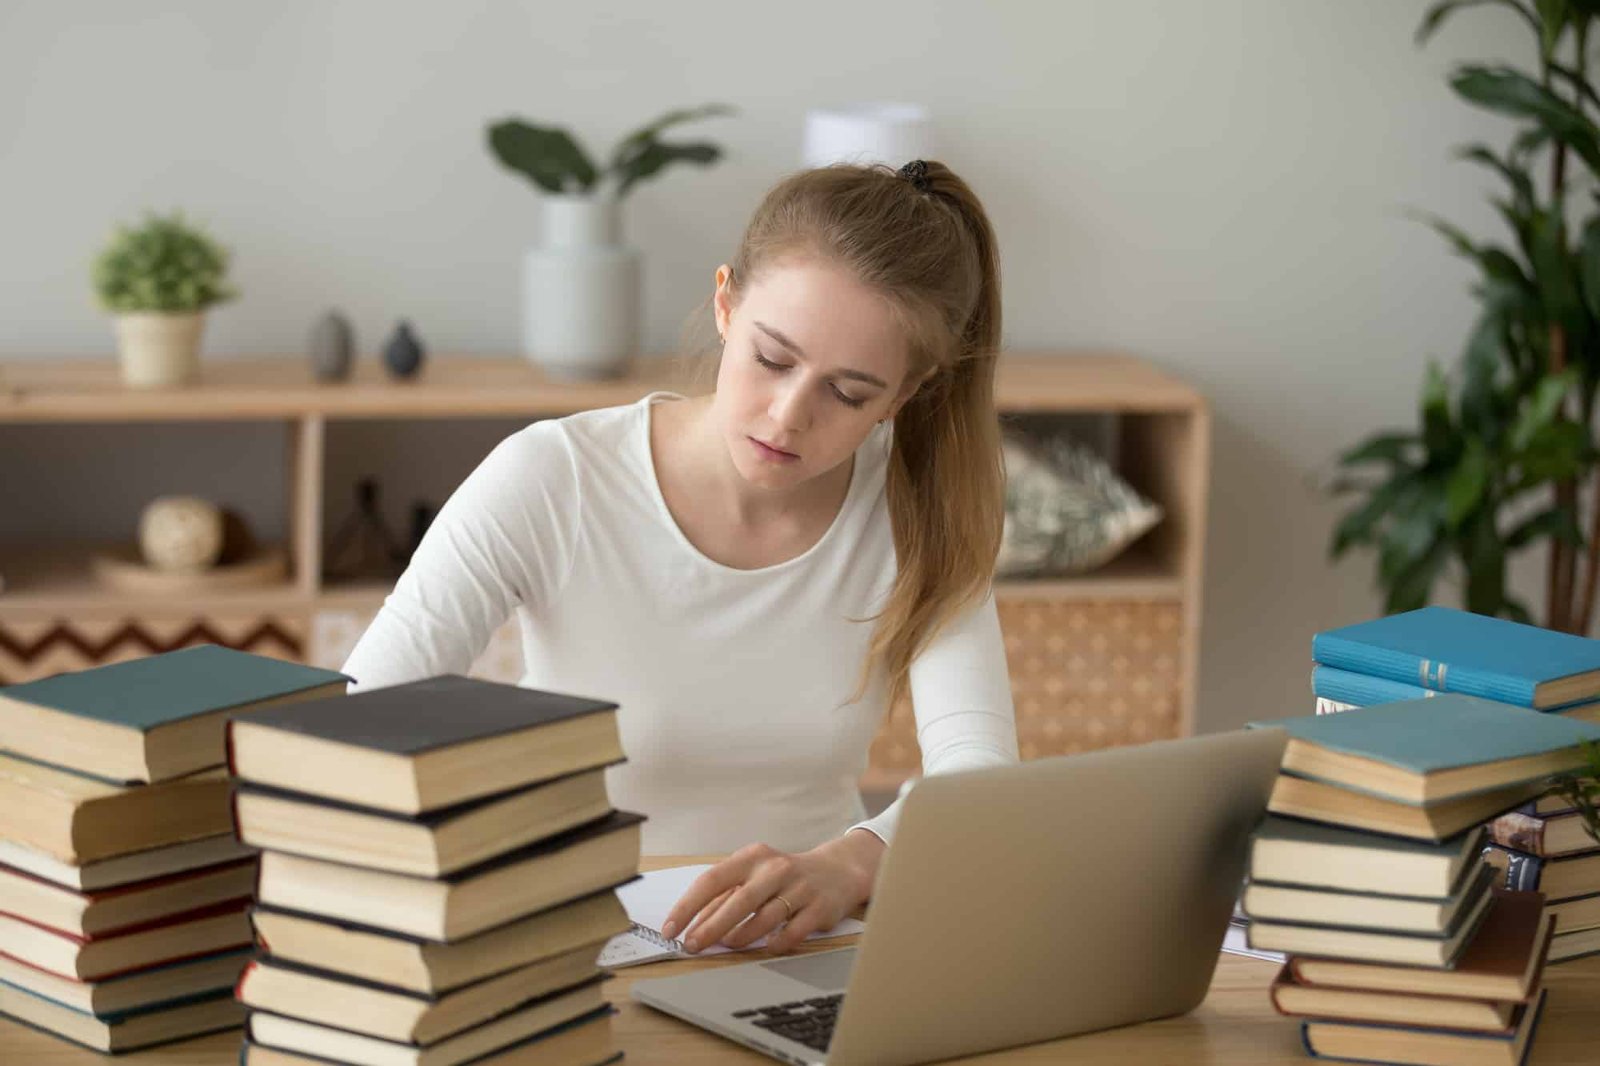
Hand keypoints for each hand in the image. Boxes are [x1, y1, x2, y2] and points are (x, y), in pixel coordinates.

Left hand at [662, 832, 884, 955]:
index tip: (671, 929)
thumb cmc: (784, 877)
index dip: (688, 906)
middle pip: (738, 900)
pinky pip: (793, 931)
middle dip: (710, 927)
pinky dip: (776, 942)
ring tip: (726, 945)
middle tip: (692, 946)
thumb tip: (693, 925)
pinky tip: (766, 948)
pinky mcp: (819, 907)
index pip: (712, 880)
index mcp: (752, 857)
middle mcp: (775, 869)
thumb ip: (725, 897)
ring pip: (765, 917)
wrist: (837, 871)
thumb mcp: (753, 876)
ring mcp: (799, 887)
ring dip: (741, 935)